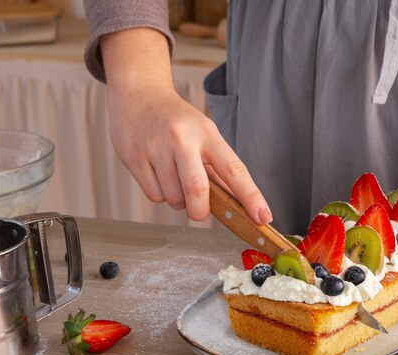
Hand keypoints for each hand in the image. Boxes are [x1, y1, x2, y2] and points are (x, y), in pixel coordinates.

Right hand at [100, 28, 271, 223]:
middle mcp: (182, 139)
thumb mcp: (204, 134)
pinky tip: (157, 174)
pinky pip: (154, 196)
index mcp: (208, 134)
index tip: (263, 217)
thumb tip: (237, 205)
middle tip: (199, 211)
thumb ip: (218, 168)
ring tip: (173, 178)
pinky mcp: (134, 158)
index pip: (234, 170)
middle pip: (197, 190)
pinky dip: (160, 195)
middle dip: (200, 211)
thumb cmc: (178, 121)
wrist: (139, 94)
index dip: (251, 196)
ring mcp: (156, 148)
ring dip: (178, 200)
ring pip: (173, 198)